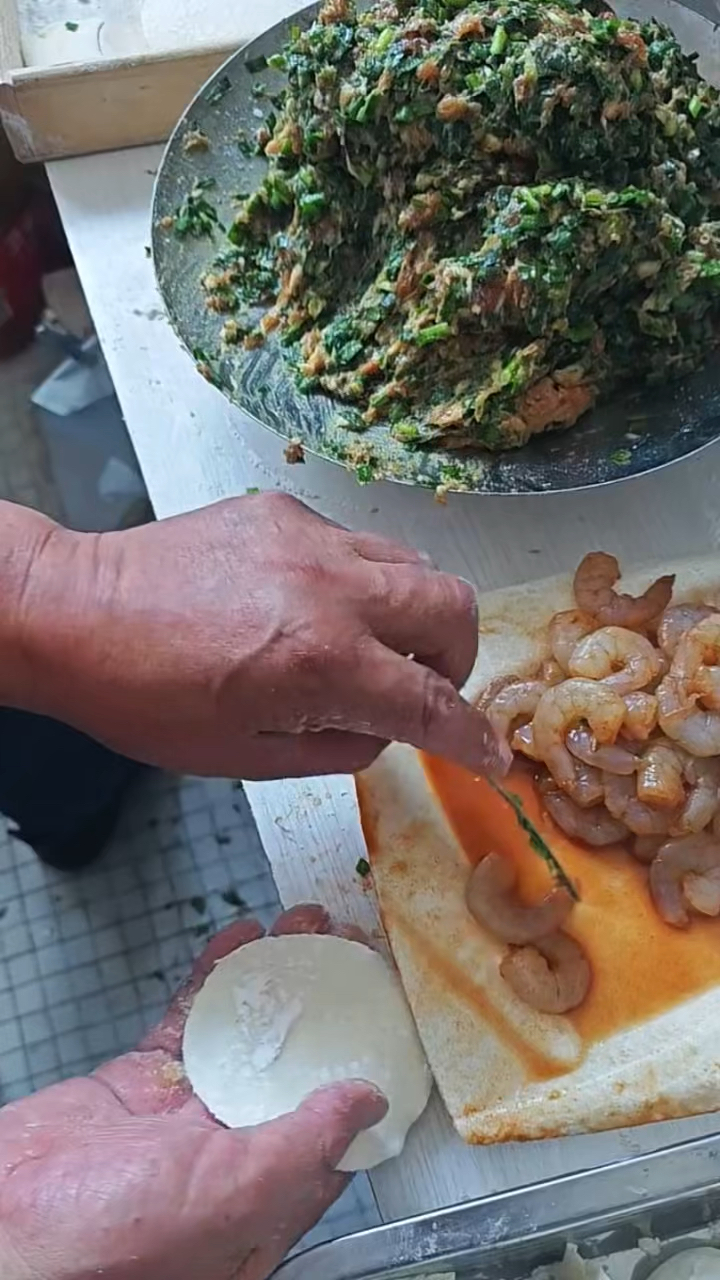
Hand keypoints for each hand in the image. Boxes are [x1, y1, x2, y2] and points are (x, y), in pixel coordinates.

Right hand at [0, 907, 387, 1279]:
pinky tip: (240, 939)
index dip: (362, 1057)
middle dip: (325, 999)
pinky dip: (214, 976)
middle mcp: (230, 1156)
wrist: (4, 1227)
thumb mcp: (226, 1197)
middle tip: (347, 942)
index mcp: (263, 1199)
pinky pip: (189, 1019)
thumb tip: (364, 1104)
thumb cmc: (106, 1250)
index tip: (382, 1000)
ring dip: (275, 977)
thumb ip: (299, 1147)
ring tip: (304, 925)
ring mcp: (183, 1117)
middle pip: (293, 1063)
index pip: (333, 1123)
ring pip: (244, 1032)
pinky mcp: (140, 1083)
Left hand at [15, 492, 508, 778]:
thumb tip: (382, 731)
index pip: (433, 704)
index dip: (473, 737)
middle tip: (424, 686)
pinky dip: (356, 581)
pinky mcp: (282, 510)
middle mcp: (333, 589)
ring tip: (369, 643)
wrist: (75, 612)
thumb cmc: (145, 698)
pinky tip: (309, 604)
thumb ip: (335, 746)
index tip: (491, 753)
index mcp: (324, 662)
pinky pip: (354, 543)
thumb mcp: (244, 757)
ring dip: (412, 612)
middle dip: (457, 658)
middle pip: (453, 607)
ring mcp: (309, 539)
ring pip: (413, 562)